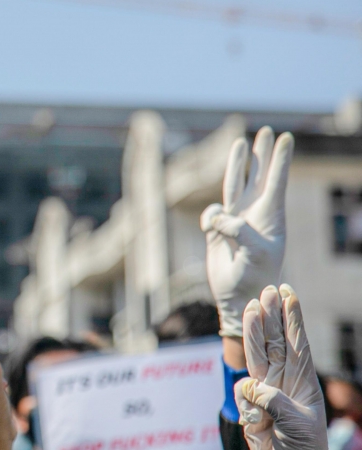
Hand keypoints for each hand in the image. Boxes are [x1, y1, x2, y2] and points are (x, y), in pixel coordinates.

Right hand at [200, 127, 293, 336]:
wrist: (238, 295)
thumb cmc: (255, 274)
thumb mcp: (254, 250)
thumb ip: (237, 227)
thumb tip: (218, 216)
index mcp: (271, 216)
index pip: (276, 180)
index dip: (280, 158)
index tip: (286, 137)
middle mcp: (254, 213)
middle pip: (258, 174)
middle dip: (261, 152)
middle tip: (266, 131)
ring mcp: (236, 219)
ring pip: (235, 183)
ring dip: (238, 163)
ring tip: (240, 142)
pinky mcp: (218, 229)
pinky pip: (211, 213)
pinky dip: (210, 218)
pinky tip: (212, 231)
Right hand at [234, 285, 327, 449]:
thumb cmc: (303, 445)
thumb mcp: (296, 421)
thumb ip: (272, 400)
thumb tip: (248, 384)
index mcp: (304, 379)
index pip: (297, 341)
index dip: (292, 316)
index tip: (288, 292)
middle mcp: (284, 378)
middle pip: (275, 340)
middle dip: (271, 315)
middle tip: (267, 291)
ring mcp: (267, 387)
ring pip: (257, 352)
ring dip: (254, 330)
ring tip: (252, 306)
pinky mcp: (250, 400)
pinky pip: (242, 387)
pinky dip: (244, 391)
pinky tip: (252, 403)